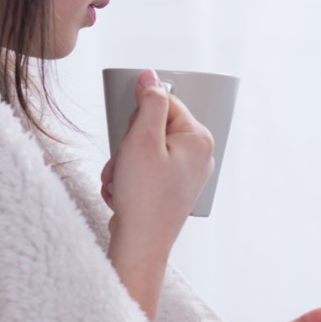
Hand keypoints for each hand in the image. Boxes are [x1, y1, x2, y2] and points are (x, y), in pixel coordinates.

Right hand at [102, 69, 213, 318]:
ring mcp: (186, 174)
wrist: (140, 246)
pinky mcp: (172, 189)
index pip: (164, 103)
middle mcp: (199, 155)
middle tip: (123, 164)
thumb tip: (150, 75)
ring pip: (143, 150)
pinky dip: (128, 179)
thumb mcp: (142, 140)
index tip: (130, 137)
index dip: (138, 117)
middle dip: (128, 145)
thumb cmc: (143, 196)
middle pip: (152, 128)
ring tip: (121, 183)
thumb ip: (149, 102)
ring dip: (123, 164)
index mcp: (199, 139)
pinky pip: (144, 171)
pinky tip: (124, 194)